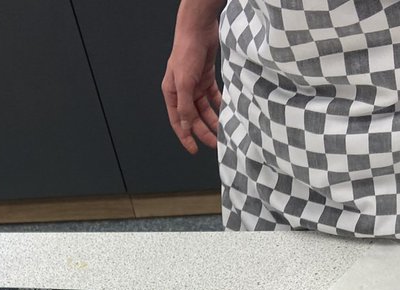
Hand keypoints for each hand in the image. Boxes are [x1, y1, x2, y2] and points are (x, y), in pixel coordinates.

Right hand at [162, 4, 222, 154]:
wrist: (198, 29)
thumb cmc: (186, 53)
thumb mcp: (184, 83)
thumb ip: (184, 106)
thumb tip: (186, 126)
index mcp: (171, 94)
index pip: (177, 121)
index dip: (185, 136)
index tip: (194, 150)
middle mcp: (182, 92)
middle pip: (193, 117)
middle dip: (203, 131)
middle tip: (215, 144)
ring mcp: (195, 85)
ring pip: (204, 109)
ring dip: (213, 120)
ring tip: (223, 131)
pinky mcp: (206, 77)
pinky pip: (213, 96)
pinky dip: (219, 104)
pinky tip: (227, 112)